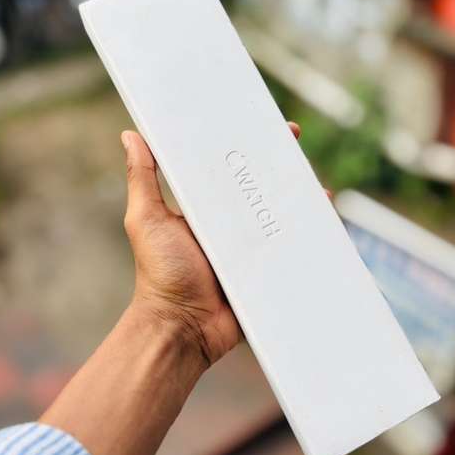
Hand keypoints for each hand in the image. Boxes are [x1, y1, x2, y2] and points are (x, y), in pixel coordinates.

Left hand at [121, 123, 301, 369]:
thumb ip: (142, 179)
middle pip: (260, 187)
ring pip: (281, 215)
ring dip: (301, 198)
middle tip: (295, 143)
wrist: (181, 328)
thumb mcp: (146, 219)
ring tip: (316, 183)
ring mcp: (250, 247)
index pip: (228, 169)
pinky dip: (308, 236)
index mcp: (204, 207)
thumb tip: (131, 135)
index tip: (258, 125)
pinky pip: (290, 249)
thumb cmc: (159, 275)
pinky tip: (323, 222)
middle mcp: (229, 224)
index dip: (244, 146)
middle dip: (281, 165)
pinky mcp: (265, 270)